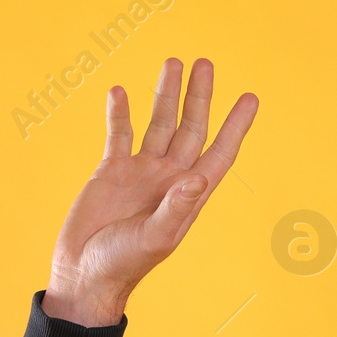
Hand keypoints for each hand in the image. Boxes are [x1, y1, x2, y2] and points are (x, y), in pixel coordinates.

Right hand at [43, 57, 258, 326]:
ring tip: (173, 62)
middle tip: (205, 63)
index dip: (236, 127)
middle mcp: (169, 179)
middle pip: (190, 129)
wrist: (85, 274)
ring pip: (158, 125)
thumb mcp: (155, 238)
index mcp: (188, 195)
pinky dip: (119, 113)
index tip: (251, 98)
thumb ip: (177, 208)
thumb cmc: (124, 264)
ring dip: (166, 95)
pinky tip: (120, 91)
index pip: (219, 153)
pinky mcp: (111, 172)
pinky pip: (119, 135)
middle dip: (199, 97)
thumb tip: (198, 178)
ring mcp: (141, 173)